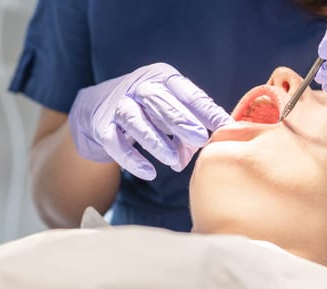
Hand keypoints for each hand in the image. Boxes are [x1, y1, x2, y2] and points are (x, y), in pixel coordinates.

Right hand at [69, 63, 232, 179]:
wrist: (100, 109)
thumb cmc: (150, 111)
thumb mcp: (173, 112)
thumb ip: (192, 128)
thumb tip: (210, 148)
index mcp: (164, 78)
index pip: (188, 93)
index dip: (207, 111)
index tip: (226, 128)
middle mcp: (139, 87)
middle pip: (159, 100)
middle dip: (181, 120)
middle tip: (200, 139)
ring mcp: (118, 105)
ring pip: (135, 120)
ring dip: (156, 141)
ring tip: (175, 161)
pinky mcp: (102, 126)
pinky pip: (115, 142)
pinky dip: (132, 159)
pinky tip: (149, 173)